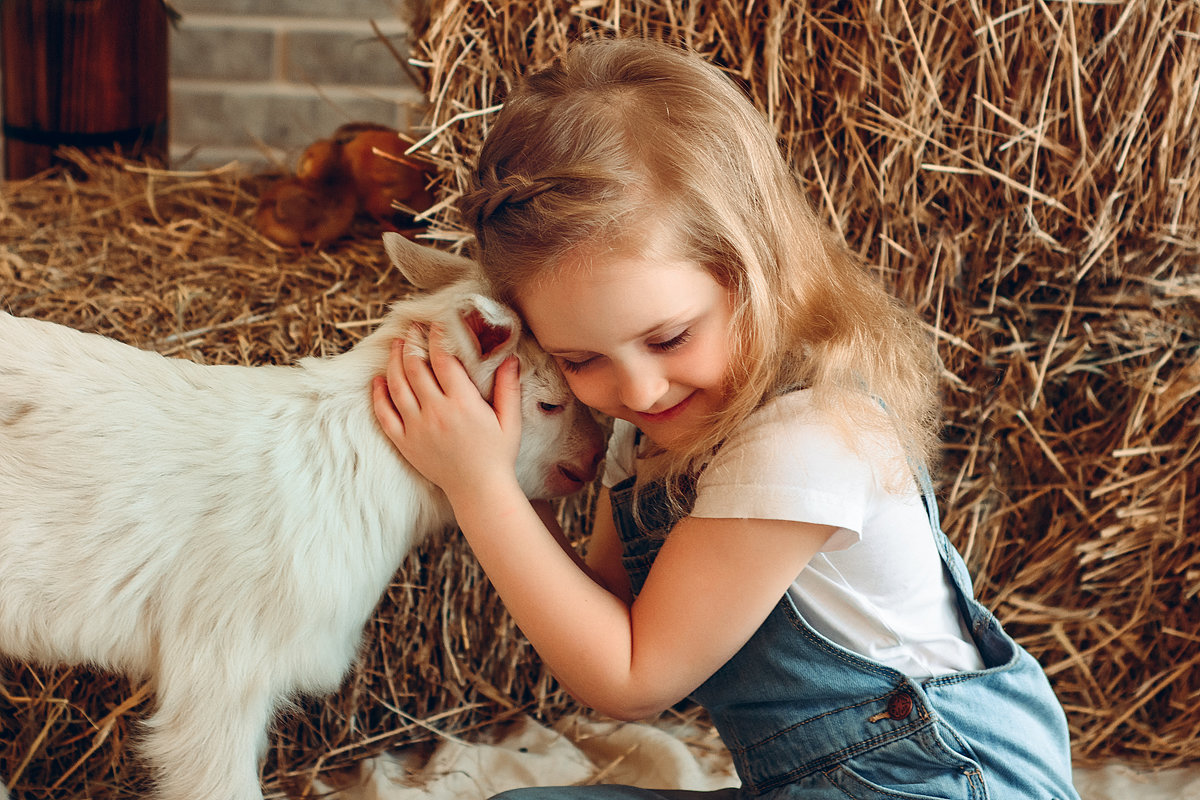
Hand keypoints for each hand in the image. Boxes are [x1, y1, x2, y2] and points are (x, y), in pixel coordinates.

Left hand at [371, 325, 522, 501]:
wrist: (479, 490)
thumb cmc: (498, 455)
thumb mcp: (510, 420)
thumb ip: (508, 388)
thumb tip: (509, 357)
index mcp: (462, 403)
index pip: (443, 359)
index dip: (437, 337)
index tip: (437, 325)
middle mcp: (436, 411)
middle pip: (415, 367)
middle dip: (412, 343)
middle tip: (412, 329)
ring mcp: (416, 427)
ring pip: (397, 385)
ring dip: (393, 361)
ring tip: (395, 345)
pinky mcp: (405, 442)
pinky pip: (384, 414)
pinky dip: (378, 394)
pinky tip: (378, 380)